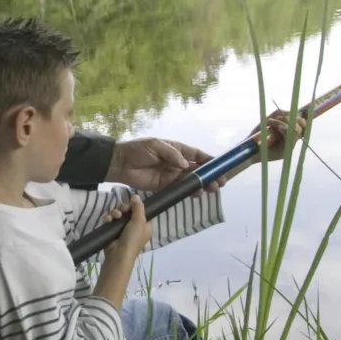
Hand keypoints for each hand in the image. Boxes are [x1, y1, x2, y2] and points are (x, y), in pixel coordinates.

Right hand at [102, 195, 152, 259]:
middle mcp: (135, 227)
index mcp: (145, 226)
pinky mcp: (113, 231)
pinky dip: (109, 219)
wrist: (118, 254)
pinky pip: (111, 220)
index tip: (131, 203)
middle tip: (122, 210)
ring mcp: (123, 229)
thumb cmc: (133, 238)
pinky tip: (108, 221)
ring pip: (119, 214)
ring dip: (115, 213)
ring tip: (114, 217)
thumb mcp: (139, 221)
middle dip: (123, 208)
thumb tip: (136, 196)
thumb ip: (139, 207)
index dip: (135, 206)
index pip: (141, 211)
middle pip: (129, 211)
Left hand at [105, 137, 219, 192]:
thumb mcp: (155, 145)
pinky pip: (179, 189)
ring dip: (202, 184)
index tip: (220, 166)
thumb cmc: (137, 150)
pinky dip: (189, 192)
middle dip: (209, 175)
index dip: (209, 161)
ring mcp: (171, 175)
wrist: (120, 163)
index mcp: (177, 150)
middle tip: (220, 182)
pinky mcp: (164, 186)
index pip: (197, 155)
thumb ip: (172, 154)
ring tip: (213, 189)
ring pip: (191, 181)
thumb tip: (186, 165)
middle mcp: (177, 163)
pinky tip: (197, 194)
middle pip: (197, 170)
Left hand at [247, 108, 305, 161]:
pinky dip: (284, 130)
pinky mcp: (285, 152)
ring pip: (295, 131)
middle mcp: (291, 140)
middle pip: (300, 127)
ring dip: (282, 122)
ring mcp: (289, 146)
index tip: (293, 114)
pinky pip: (290, 139)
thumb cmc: (258, 134)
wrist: (249, 147)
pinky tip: (278, 128)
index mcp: (289, 132)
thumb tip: (290, 112)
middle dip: (288, 118)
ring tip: (270, 122)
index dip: (301, 120)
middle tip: (276, 117)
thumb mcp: (268, 120)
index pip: (302, 125)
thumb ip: (278, 114)